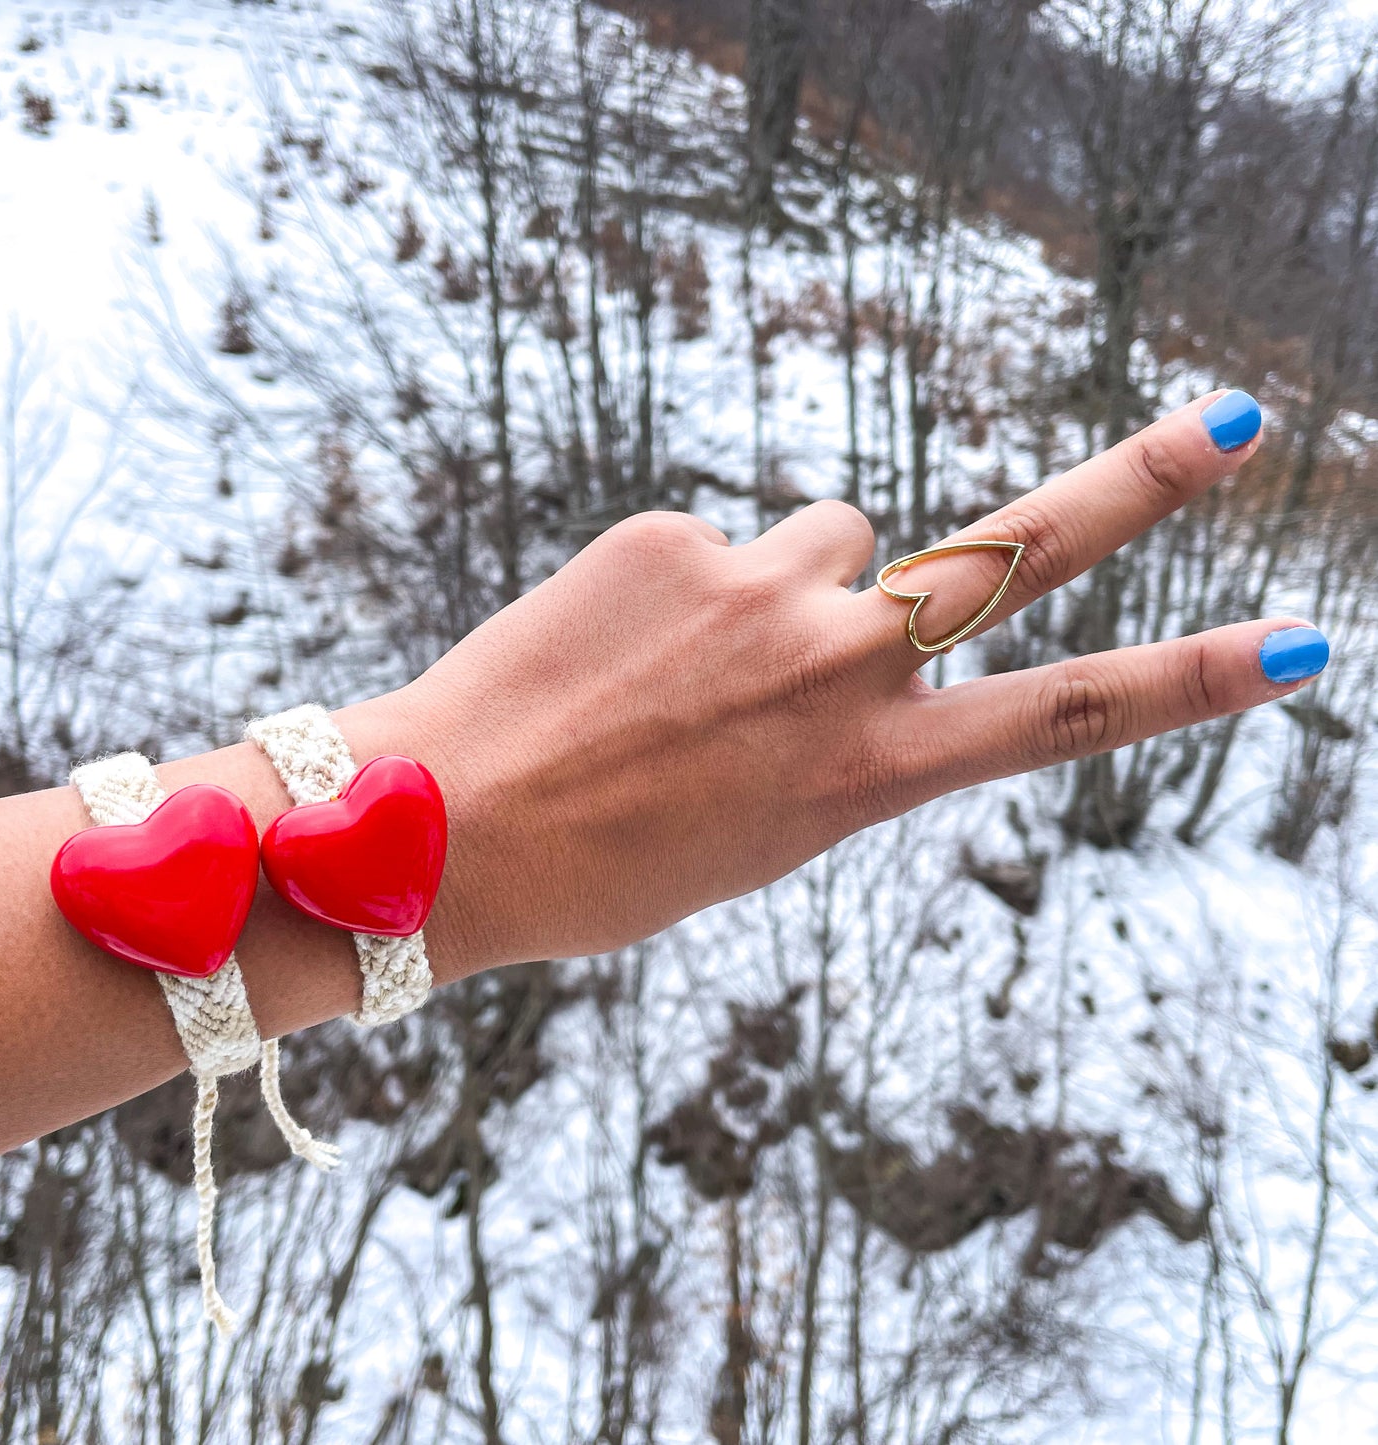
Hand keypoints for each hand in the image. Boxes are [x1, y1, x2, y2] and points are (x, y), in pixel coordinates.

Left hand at [376, 391, 1324, 977]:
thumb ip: (833, 721)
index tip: (1299, 646)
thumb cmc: (610, 858)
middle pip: (1014, 552)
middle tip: (1232, 430)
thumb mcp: (760, 825)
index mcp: (867, 773)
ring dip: (787, 582)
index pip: (1062, 719)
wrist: (447, 824)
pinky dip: (687, 583)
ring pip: (829, 540)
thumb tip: (847, 598)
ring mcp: (761, 585)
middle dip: (1138, 489)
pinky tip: (613, 642)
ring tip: (690, 657)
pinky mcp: (677, 530)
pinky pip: (721, 541)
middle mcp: (840, 664)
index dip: (1190, 684)